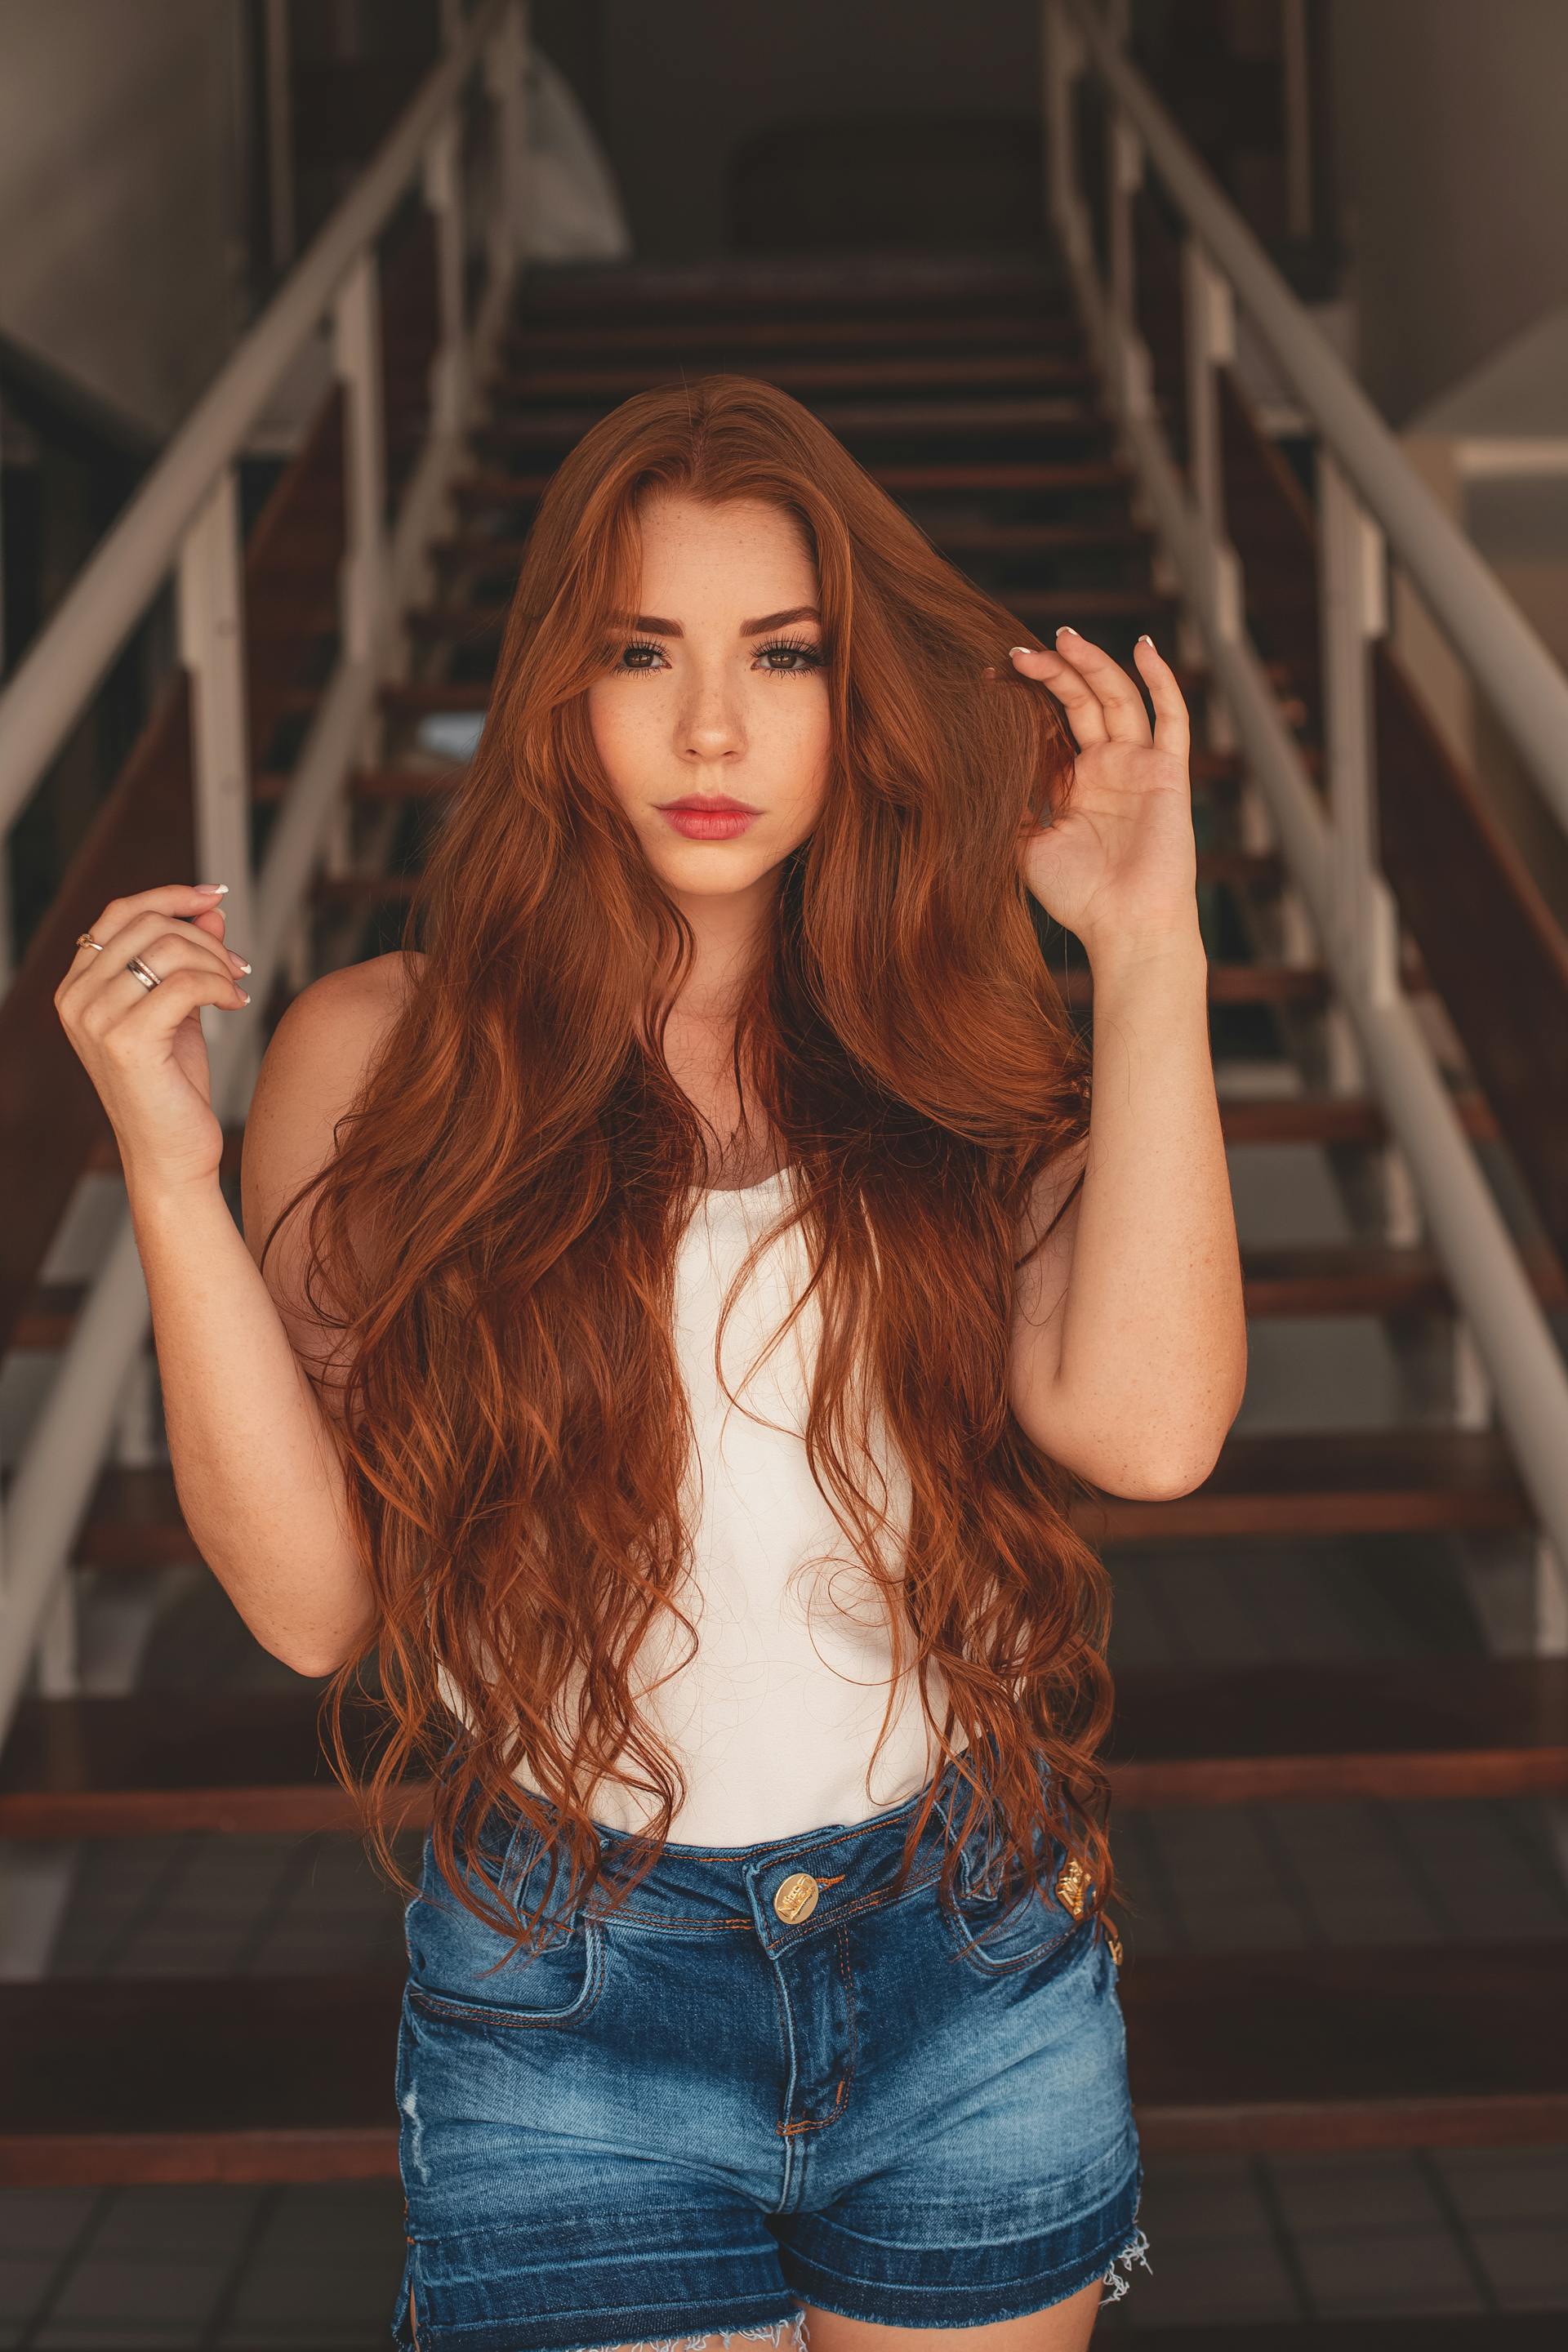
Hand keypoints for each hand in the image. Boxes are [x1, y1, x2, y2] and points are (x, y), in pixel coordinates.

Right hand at [54, 884, 252, 1197]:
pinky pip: (185, 984)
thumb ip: (186, 958)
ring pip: (168, 949)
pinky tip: (237, 1003)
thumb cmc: (172, 1085)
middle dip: (204, 936)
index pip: (119, 913)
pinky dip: (221, 985)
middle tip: (238, 963)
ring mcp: (95, 1019)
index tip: (214, 896)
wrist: (170, 1153)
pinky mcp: (126, 1040)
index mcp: (78, 987)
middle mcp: (76, 999)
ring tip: (237, 986)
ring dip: (217, 961)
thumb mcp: (179, 1009)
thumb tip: (210, 909)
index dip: (170, 896)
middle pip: (147, 924)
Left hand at [1010, 630, 1198, 963]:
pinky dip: (1162, 680)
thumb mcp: (1026, 849)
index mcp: (1074, 783)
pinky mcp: (1169, 773)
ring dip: (1094, 665)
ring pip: (1118, 699)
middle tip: (1020, 653)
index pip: (1051, 724)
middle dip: (1054, 673)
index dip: (1025, 700)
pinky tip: (1143, 648)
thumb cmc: (1079, 896)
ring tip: (1065, 638)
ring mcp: (1139, 767)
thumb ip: (1008, 811)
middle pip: (1081, 702)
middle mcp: (1108, 768)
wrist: (1125, 926)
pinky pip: (1171, 718)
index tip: (989, 677)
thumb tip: (969, 781)